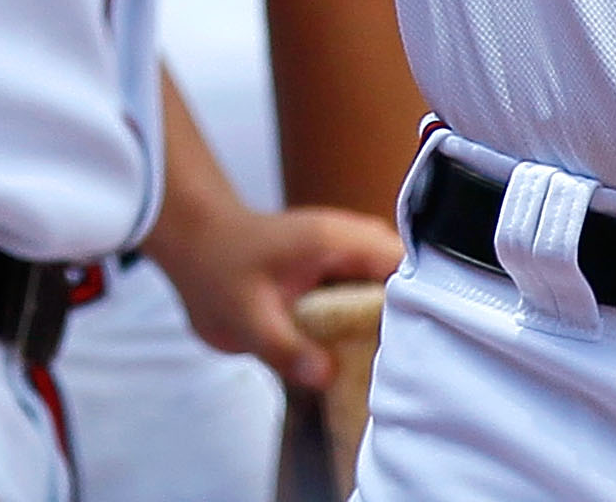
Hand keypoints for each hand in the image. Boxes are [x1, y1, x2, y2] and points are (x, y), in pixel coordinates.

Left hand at [153, 197, 401, 390]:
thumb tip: (326, 376)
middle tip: (407, 362)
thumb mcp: (247, 318)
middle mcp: (347, 241)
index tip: (419, 343)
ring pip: (386, 286)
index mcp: (335, 240)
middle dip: (407, 316)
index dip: (415, 301)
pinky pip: (364, 294)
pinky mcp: (331, 271)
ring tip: (391, 365)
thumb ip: (286, 348)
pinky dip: (367, 323)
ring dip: (388, 322)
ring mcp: (341, 254)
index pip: (398, 263)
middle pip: (401, 275)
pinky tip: (364, 357)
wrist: (196, 244)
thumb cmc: (218, 268)